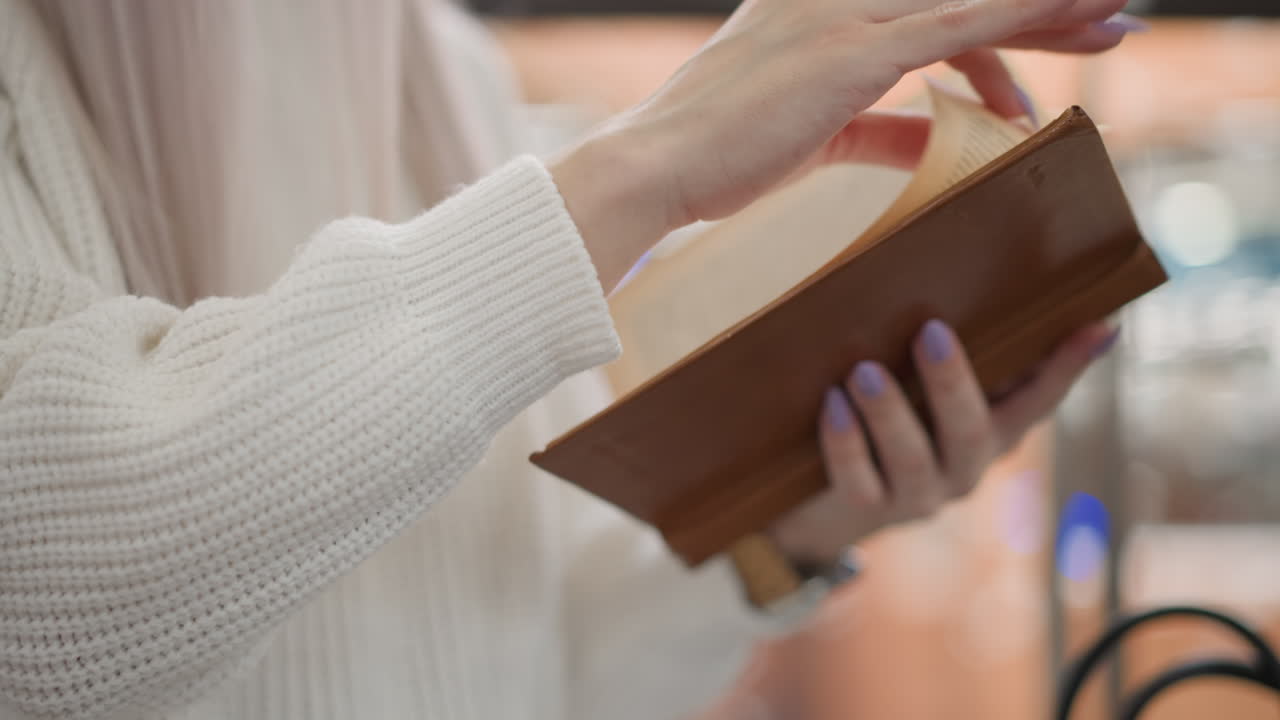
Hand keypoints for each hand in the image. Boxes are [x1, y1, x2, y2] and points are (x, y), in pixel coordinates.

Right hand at [551, 0, 1138, 289]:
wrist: (654, 166)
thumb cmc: (718, 156)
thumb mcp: (811, 134)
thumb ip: (876, 127)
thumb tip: (934, 141)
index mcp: (818, 4)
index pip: (924, 1)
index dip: (993, 15)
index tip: (1046, 29)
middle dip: (1039, 6)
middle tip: (1107, 18)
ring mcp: (842, 14)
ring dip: (1050, 11)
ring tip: (1112, 31)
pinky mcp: (852, 51)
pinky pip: (959, 24)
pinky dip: (1024, 17)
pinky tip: (1076, 20)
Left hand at [770, 320, 1118, 565]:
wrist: (831, 506)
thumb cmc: (890, 424)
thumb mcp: (930, 392)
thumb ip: (968, 353)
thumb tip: (999, 285)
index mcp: (993, 434)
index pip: (1039, 401)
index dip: (1067, 367)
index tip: (1098, 326)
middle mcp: (965, 468)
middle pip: (971, 431)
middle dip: (952, 381)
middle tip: (931, 330)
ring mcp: (918, 494)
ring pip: (912, 458)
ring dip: (889, 412)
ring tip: (864, 371)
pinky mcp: (866, 508)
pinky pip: (858, 480)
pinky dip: (846, 442)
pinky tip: (832, 404)